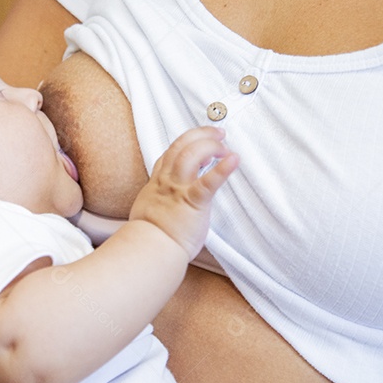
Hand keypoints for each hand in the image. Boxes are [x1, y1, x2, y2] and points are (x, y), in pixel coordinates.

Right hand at [129, 126, 237, 257]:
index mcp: (158, 184)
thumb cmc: (150, 237)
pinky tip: (234, 159)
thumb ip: (158, 202)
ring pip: (190, 155)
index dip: (185, 142)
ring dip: (210, 145)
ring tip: (224, 146)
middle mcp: (167, 181)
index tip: (198, 140)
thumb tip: (162, 205)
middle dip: (201, 135)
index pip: (170, 154)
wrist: (151, 248)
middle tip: (218, 134)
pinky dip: (222, 169)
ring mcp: (179, 189)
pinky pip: (208, 182)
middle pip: (181, 146)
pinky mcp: (193, 202)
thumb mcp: (148, 211)